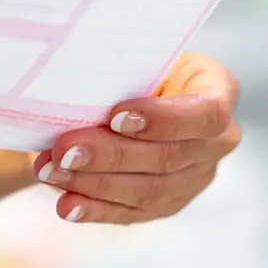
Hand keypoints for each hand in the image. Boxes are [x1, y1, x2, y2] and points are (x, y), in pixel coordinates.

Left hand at [34, 53, 240, 224]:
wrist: (126, 89)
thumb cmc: (130, 64)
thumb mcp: (133, 55)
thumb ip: (119, 68)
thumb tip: (70, 81)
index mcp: (216, 90)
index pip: (205, 113)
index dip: (163, 119)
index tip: (116, 116)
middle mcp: (216, 139)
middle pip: (167, 156)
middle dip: (111, 155)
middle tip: (65, 149)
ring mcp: (195, 176)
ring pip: (147, 189)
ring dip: (94, 183)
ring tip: (51, 172)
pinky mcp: (167, 202)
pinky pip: (131, 212)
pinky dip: (95, 208)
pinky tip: (68, 205)